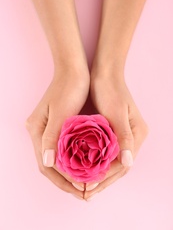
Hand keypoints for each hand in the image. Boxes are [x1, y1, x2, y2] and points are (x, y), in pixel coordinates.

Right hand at [26, 65, 89, 198]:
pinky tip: (86, 166)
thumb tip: (47, 163)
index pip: (47, 165)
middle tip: (85, 192)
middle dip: (67, 181)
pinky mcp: (58, 127)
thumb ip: (52, 137)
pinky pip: (64, 150)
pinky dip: (74, 161)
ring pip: (57, 160)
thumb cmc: (69, 87)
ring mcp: (48, 130)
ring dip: (71, 174)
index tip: (80, 189)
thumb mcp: (61, 112)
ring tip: (86, 183)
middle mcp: (39, 133)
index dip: (63, 180)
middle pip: (50, 165)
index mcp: (37, 131)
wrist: (73, 69)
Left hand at [84, 68, 147, 199]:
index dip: (105, 178)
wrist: (105, 73)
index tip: (88, 187)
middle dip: (102, 181)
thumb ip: (123, 137)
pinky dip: (96, 163)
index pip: (123, 165)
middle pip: (119, 167)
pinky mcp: (114, 132)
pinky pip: (106, 153)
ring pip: (112, 162)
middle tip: (84, 193)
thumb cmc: (110, 90)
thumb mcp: (116, 112)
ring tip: (83, 186)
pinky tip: (84, 168)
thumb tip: (128, 163)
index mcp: (138, 134)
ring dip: (98, 175)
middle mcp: (134, 138)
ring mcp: (124, 135)